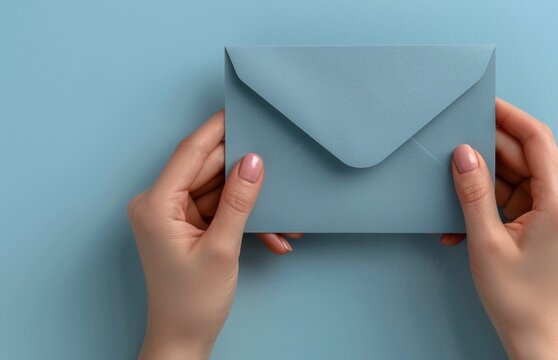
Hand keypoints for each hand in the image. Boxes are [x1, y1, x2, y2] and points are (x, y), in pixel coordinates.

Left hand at [127, 110, 299, 359]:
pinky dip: (243, 219)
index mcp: (155, 204)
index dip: (218, 130)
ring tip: (282, 218)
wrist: (184, 339)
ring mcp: (173, 215)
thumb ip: (239, 201)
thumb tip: (253, 161)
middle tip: (276, 165)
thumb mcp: (222, 248)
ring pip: (218, 191)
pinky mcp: (187, 226)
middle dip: (244, 174)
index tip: (242, 112)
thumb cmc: (192, 301)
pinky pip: (219, 209)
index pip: (191, 153)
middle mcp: (159, 204)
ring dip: (250, 203)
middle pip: (207, 170)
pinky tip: (272, 235)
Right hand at [442, 99, 557, 358]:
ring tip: (451, 186)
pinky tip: (461, 217)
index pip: (536, 139)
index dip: (509, 116)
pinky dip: (486, 200)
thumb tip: (462, 152)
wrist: (531, 331)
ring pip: (514, 173)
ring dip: (482, 179)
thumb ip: (473, 192)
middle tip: (453, 140)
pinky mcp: (540, 219)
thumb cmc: (516, 295)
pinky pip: (510, 194)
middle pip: (523, 154)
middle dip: (488, 148)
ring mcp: (552, 208)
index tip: (484, 102)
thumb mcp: (486, 240)